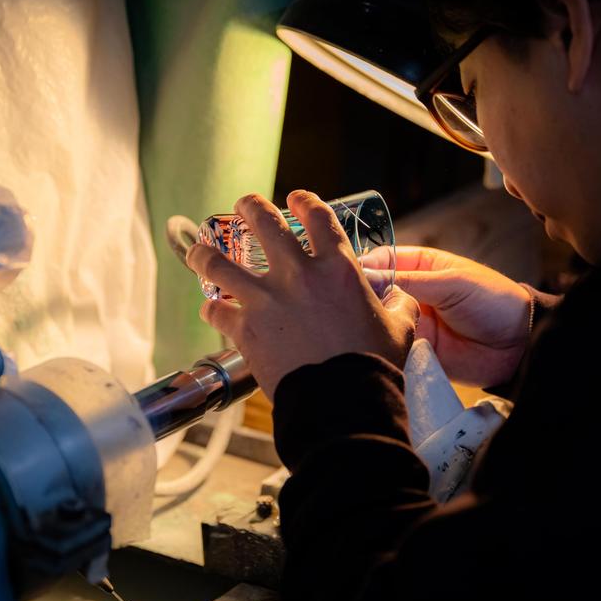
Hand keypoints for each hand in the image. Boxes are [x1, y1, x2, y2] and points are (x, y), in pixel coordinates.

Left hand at [186, 191, 419, 397]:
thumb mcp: (400, 328)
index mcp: (337, 269)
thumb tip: (400, 298)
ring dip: (206, 253)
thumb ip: (400, 305)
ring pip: (220, 263)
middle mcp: (298, 275)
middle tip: (244, 205)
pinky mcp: (245, 329)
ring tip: (200, 250)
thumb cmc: (372, 365)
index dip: (305, 201)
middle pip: (263, 223)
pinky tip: (210, 308)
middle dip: (249, 207)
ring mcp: (266, 300)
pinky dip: (211, 308)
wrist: (341, 403)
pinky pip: (216, 310)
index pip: (318, 217)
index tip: (295, 198)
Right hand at [361, 246, 531, 386]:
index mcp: (421, 267)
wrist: (518, 344)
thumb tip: (367, 276)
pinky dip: (380, 345)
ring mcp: (412, 322)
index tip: (345, 273)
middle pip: (375, 290)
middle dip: (360, 294)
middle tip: (343, 301)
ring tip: (351, 323)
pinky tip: (366, 344)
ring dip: (368, 321)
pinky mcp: (415, 349)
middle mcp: (411, 293)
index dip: (364, 264)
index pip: (383, 259)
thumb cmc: (492, 301)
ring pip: (380, 318)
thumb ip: (410, 281)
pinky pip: (391, 345)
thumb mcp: (451, 283)